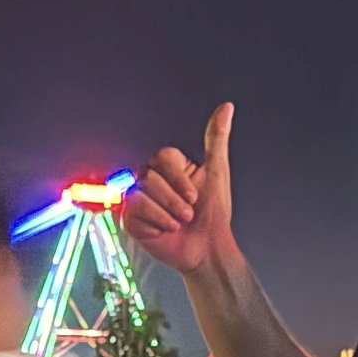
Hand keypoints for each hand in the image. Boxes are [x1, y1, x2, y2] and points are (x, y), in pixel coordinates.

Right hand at [124, 104, 235, 277]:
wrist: (206, 249)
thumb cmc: (213, 214)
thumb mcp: (216, 172)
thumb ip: (216, 139)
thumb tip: (227, 107)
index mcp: (168, 165)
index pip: (161, 157)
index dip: (178, 179)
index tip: (195, 196)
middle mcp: (150, 179)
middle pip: (149, 177)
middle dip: (174, 200)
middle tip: (188, 214)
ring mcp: (138, 199)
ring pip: (140, 194)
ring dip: (166, 213)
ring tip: (179, 223)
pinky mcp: (130, 219)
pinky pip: (133, 212)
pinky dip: (155, 223)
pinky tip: (165, 230)